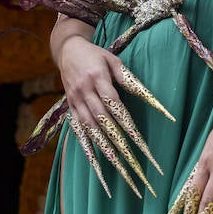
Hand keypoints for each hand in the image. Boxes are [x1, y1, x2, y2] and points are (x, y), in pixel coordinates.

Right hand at [56, 37, 168, 197]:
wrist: (67, 50)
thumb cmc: (96, 55)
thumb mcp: (113, 59)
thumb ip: (126, 78)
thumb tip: (144, 93)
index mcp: (97, 76)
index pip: (113, 102)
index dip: (124, 119)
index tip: (135, 135)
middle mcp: (84, 90)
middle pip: (101, 118)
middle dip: (115, 138)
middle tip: (129, 157)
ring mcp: (75, 99)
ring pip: (89, 125)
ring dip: (102, 145)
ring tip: (115, 162)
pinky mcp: (70, 106)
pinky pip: (78, 127)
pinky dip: (87, 143)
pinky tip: (95, 157)